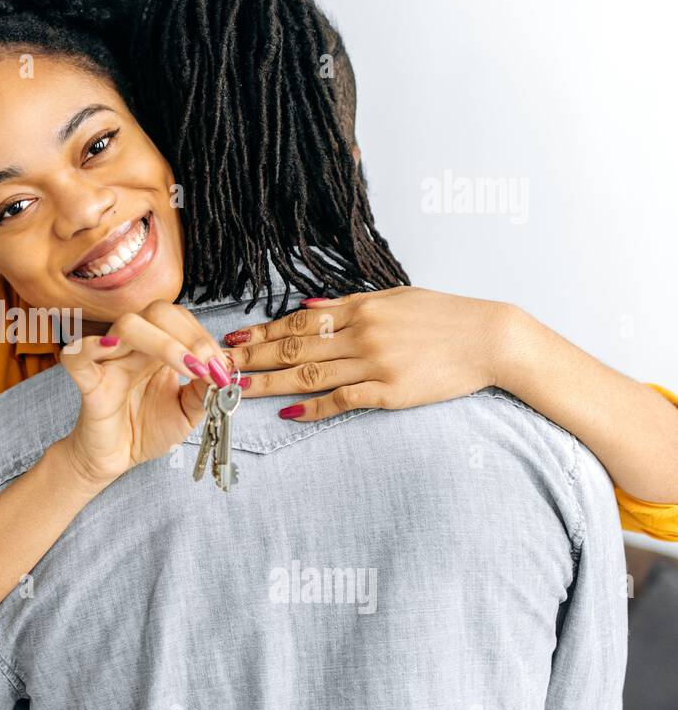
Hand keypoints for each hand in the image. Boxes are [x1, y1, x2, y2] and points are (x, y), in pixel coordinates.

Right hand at [59, 301, 234, 486]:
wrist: (117, 458)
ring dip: (163, 342)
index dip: (202, 336)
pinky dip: (91, 346)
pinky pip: (78, 355)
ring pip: (127, 325)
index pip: (179, 319)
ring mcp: (109, 361)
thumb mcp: (187, 412)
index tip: (220, 368)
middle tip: (208, 366)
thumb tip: (224, 369)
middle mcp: (134, 347)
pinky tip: (113, 348)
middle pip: (156, 312)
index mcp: (158, 348)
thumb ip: (205, 391)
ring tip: (187, 368)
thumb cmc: (146, 429)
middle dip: (189, 335)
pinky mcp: (88, 383)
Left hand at [220, 286, 525, 421]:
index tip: (232, 340)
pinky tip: (287, 412)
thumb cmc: (444, 316)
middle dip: (252, 358)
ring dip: (269, 382)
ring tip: (238, 389)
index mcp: (360, 307)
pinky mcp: (389, 391)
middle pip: (293, 347)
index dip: (262, 332)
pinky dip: (312, 407)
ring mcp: (374, 363)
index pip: (298, 321)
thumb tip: (307, 306)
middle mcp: (361, 333)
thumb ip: (348, 303)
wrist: (491, 338)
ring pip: (309, 374)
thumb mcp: (395, 297)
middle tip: (218, 366)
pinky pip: (342, 399)